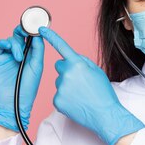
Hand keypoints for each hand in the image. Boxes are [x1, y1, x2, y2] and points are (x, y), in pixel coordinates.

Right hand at [0, 25, 43, 131]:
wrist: (14, 102)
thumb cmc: (28, 87)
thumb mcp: (37, 66)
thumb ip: (38, 49)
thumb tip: (38, 33)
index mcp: (29, 54)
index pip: (30, 37)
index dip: (33, 29)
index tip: (37, 24)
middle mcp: (18, 52)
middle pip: (19, 35)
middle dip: (23, 30)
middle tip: (26, 30)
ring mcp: (6, 55)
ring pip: (10, 39)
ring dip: (15, 44)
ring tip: (19, 58)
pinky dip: (4, 44)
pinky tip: (10, 50)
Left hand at [39, 27, 144, 144]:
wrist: (104, 114)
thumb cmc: (103, 92)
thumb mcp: (96, 71)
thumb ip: (82, 61)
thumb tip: (71, 58)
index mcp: (77, 64)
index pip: (61, 47)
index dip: (51, 37)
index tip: (41, 30)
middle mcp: (66, 74)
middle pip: (60, 66)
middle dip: (67, 71)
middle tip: (80, 82)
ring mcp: (60, 88)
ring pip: (59, 81)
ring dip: (67, 85)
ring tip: (80, 94)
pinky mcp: (56, 100)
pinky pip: (58, 94)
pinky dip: (65, 98)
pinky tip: (75, 102)